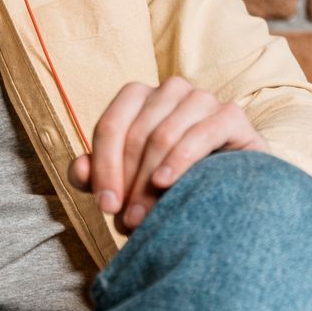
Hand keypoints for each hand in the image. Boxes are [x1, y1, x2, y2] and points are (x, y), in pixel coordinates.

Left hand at [68, 76, 265, 234]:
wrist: (227, 195)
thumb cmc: (171, 185)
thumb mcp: (127, 184)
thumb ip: (97, 176)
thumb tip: (80, 169)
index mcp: (140, 96)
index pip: (111, 125)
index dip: (103, 167)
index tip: (105, 206)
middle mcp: (171, 90)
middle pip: (136, 134)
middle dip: (127, 182)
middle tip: (127, 220)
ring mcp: (203, 98)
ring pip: (163, 135)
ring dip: (149, 180)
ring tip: (146, 216)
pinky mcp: (231, 116)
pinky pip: (200, 134)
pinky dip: (179, 160)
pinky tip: (166, 183)